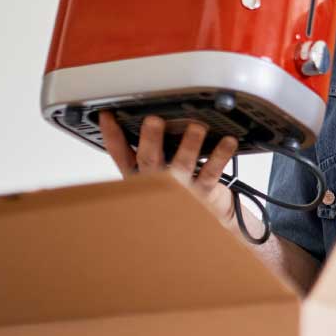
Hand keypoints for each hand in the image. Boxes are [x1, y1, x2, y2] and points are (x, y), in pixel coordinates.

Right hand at [96, 111, 238, 223]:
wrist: (206, 219)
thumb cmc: (181, 190)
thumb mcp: (158, 171)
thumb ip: (152, 148)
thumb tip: (148, 117)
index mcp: (142, 174)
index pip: (121, 155)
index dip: (112, 136)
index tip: (108, 116)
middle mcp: (157, 181)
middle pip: (149, 160)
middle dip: (150, 140)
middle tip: (152, 121)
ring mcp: (180, 188)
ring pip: (181, 165)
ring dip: (189, 145)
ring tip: (196, 128)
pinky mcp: (202, 192)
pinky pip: (212, 172)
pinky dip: (220, 155)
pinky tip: (227, 142)